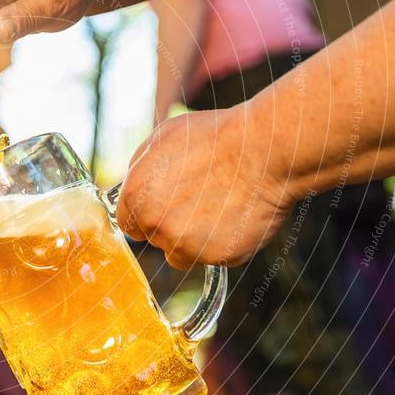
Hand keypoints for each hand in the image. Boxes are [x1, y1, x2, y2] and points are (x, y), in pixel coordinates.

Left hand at [116, 108, 297, 268]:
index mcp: (136, 195)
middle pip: (155, 238)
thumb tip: (134, 182)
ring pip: (181, 253)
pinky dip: (222, 244)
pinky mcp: (215, 257)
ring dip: (195, 239)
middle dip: (171, 225)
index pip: (129, 222)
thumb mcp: (164, 137)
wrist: (265, 151)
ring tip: (219, 208)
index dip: (147, 215)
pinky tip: (235, 218)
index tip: (163, 208)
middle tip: (198, 202)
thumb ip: (141, 167)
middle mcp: (155, 223)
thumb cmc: (217, 136)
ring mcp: (184, 243)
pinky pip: (213, 258)